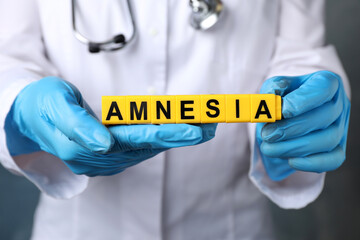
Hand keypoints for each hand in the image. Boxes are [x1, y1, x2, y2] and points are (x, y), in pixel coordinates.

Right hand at [5, 77, 216, 176]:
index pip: (134, 140)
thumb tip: (104, 144)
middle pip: (148, 145)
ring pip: (149, 146)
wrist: (31, 119)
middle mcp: (101, 159)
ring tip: (204, 125)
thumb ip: (79, 127)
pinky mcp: (113, 153)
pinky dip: (163, 136)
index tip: (193, 130)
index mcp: (86, 148)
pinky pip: (143, 145)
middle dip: (181, 136)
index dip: (165, 134)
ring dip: (177, 136)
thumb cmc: (41, 107)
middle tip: (211, 126)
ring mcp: (108, 159)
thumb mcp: (55, 108)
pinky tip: (181, 129)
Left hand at [256, 71, 349, 180]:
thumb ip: (272, 89)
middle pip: (324, 117)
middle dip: (292, 129)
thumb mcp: (275, 87)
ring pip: (327, 140)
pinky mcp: (338, 148)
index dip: (303, 100)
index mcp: (326, 82)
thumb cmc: (283, 98)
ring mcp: (341, 127)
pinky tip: (291, 161)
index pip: (323, 87)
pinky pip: (333, 160)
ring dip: (295, 147)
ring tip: (268, 148)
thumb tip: (270, 97)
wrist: (288, 115)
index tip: (283, 111)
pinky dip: (312, 163)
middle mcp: (338, 104)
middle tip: (267, 135)